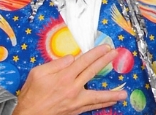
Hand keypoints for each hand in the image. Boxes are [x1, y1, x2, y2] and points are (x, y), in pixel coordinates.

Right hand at [12, 44, 127, 114]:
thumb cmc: (31, 94)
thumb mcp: (37, 73)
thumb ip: (56, 64)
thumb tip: (71, 57)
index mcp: (64, 76)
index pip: (84, 61)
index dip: (96, 53)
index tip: (105, 47)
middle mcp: (73, 88)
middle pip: (92, 72)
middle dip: (104, 62)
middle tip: (115, 54)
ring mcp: (76, 101)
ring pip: (98, 96)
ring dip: (112, 93)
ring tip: (124, 93)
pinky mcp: (76, 110)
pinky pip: (93, 107)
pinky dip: (103, 104)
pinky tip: (111, 102)